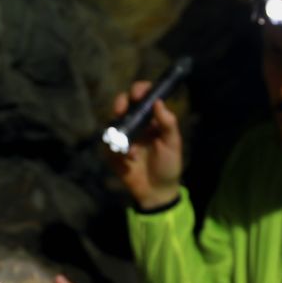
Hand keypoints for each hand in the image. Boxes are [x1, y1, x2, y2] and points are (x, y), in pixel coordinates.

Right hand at [110, 81, 183, 209]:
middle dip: (121, 103)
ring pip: (112, 122)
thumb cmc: (168, 165)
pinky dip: (117, 151)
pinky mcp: (113, 152)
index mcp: (151, 119)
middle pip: (123, 104)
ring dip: (120, 132)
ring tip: (132, 149)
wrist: (157, 192)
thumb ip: (168, 123)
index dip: (139, 91)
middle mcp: (136, 124)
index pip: (143, 97)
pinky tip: (129, 161)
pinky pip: (108, 145)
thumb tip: (158, 101)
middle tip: (122, 109)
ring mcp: (123, 137)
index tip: (138, 94)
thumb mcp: (173, 144)